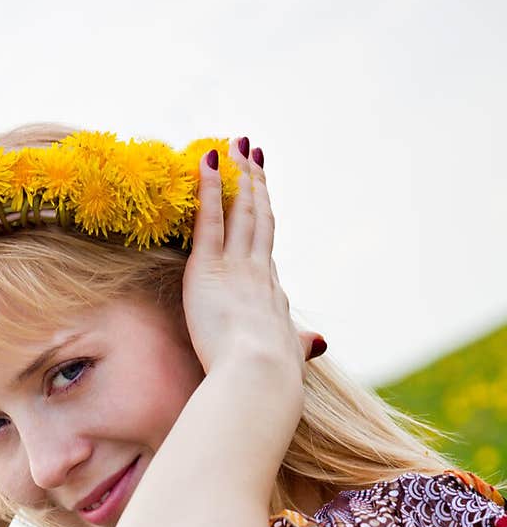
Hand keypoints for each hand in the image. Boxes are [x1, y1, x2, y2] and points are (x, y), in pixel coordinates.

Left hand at [182, 136, 325, 385]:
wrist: (261, 377)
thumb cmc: (273, 378)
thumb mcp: (290, 358)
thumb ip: (300, 346)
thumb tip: (319, 343)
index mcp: (273, 298)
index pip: (266, 253)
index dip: (264, 226)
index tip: (263, 205)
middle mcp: (259, 275)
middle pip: (260, 221)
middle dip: (257, 186)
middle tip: (252, 156)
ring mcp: (237, 268)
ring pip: (242, 212)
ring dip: (239, 177)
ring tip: (234, 148)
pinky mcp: (209, 269)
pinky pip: (210, 220)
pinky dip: (208, 190)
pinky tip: (206, 161)